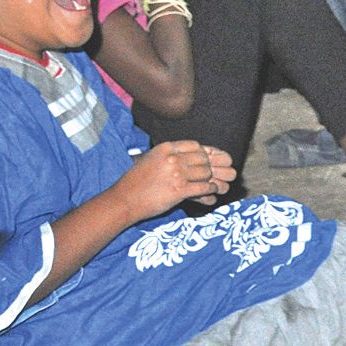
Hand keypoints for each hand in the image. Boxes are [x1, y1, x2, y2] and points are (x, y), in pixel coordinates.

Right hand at [115, 140, 235, 216]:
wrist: (124, 200)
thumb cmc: (137, 182)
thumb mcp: (152, 159)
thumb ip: (173, 156)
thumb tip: (201, 157)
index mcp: (166, 148)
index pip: (196, 146)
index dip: (208, 153)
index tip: (214, 159)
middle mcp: (172, 158)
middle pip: (204, 159)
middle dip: (213, 167)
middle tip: (222, 173)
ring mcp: (176, 174)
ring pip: (206, 173)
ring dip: (215, 180)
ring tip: (220, 184)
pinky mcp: (179, 190)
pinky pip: (204, 187)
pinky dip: (211, 190)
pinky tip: (212, 192)